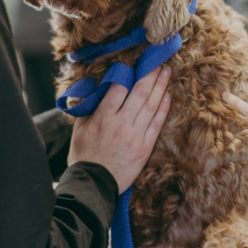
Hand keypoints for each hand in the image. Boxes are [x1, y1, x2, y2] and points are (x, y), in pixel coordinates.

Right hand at [68, 66, 171, 193]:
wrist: (94, 184)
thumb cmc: (84, 155)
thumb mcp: (79, 128)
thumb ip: (89, 107)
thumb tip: (97, 88)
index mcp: (103, 117)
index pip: (119, 88)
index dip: (128, 74)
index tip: (134, 64)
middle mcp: (121, 124)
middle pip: (140, 93)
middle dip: (150, 74)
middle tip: (158, 62)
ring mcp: (135, 135)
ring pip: (151, 105)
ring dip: (160, 86)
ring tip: (166, 72)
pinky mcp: (145, 146)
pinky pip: (157, 123)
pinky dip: (163, 108)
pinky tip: (168, 96)